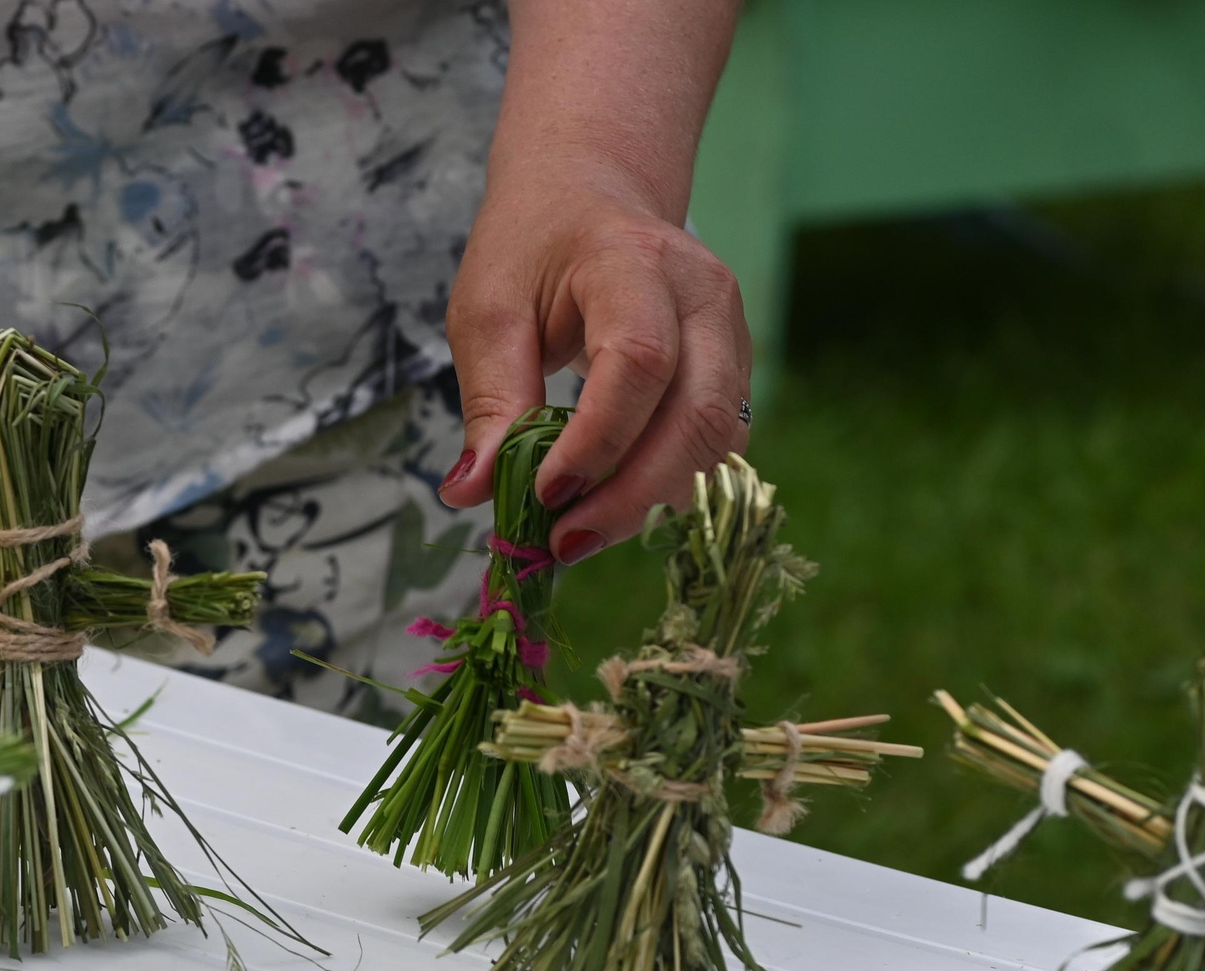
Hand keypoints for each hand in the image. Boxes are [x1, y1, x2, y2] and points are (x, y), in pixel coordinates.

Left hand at [434, 0, 748, 564]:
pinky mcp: (735, 369)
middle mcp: (703, 295)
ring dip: (651, 502)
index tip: (543, 493)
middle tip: (563, 543)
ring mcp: (732, 332)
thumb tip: (470, 492)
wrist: (592, 194)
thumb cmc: (533, 247)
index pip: (638, 361)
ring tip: (578, 534)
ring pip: (718, 440)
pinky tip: (610, 507)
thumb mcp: (487, 309)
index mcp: (633, 262)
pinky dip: (667, 488)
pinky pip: (716, 445)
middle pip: (698, 413)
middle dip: (633, 495)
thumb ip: (487, 399)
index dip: (596, 441)